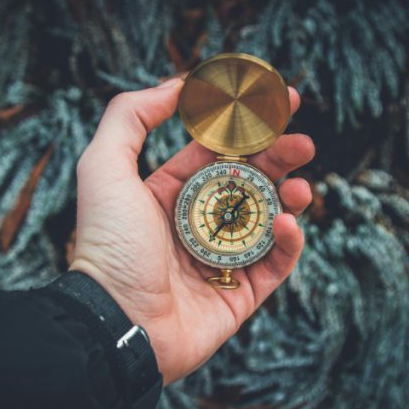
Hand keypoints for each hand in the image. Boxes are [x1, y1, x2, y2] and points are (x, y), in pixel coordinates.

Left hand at [70, 78, 313, 384]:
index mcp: (170, 193)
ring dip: (290, 199)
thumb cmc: (109, 245)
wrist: (116, 324)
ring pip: (268, 221)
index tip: (277, 104)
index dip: (247, 129)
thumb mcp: (104, 167)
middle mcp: (197, 223)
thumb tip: (176, 85)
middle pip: (250, 182)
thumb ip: (131, 118)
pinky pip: (274, 264)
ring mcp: (221, 259)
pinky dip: (288, 243)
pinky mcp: (240, 294)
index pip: (217, 153)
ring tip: (300, 187)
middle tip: (304, 143)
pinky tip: (287, 225)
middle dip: (279, 159)